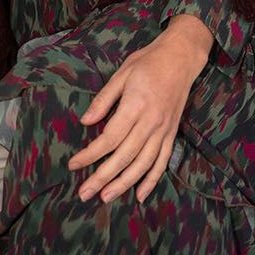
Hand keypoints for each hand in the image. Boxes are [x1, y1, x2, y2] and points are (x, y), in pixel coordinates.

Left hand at [67, 18, 211, 204]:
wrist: (182, 57)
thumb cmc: (148, 62)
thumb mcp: (122, 73)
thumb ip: (104, 99)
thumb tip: (85, 121)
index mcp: (136, 105)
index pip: (109, 138)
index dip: (90, 154)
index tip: (73, 164)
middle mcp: (151, 122)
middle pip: (124, 156)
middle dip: (102, 177)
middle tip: (84, 193)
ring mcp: (164, 130)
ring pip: (143, 164)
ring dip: (124, 184)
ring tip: (106, 197)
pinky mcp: (172, 133)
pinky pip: (162, 161)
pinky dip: (152, 180)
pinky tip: (140, 195)